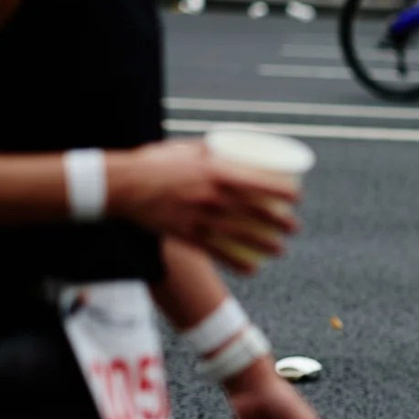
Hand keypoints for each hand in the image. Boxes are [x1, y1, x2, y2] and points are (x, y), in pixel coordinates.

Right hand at [106, 140, 298, 274]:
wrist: (120, 186)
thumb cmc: (152, 163)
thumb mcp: (185, 149)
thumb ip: (209, 151)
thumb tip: (229, 149)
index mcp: (215, 172)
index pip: (260, 184)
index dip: (284, 192)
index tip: (297, 197)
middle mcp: (212, 197)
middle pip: (257, 213)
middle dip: (281, 222)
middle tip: (294, 227)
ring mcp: (200, 219)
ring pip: (243, 237)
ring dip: (267, 245)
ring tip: (281, 249)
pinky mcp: (187, 236)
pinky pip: (218, 253)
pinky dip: (237, 263)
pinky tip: (253, 269)